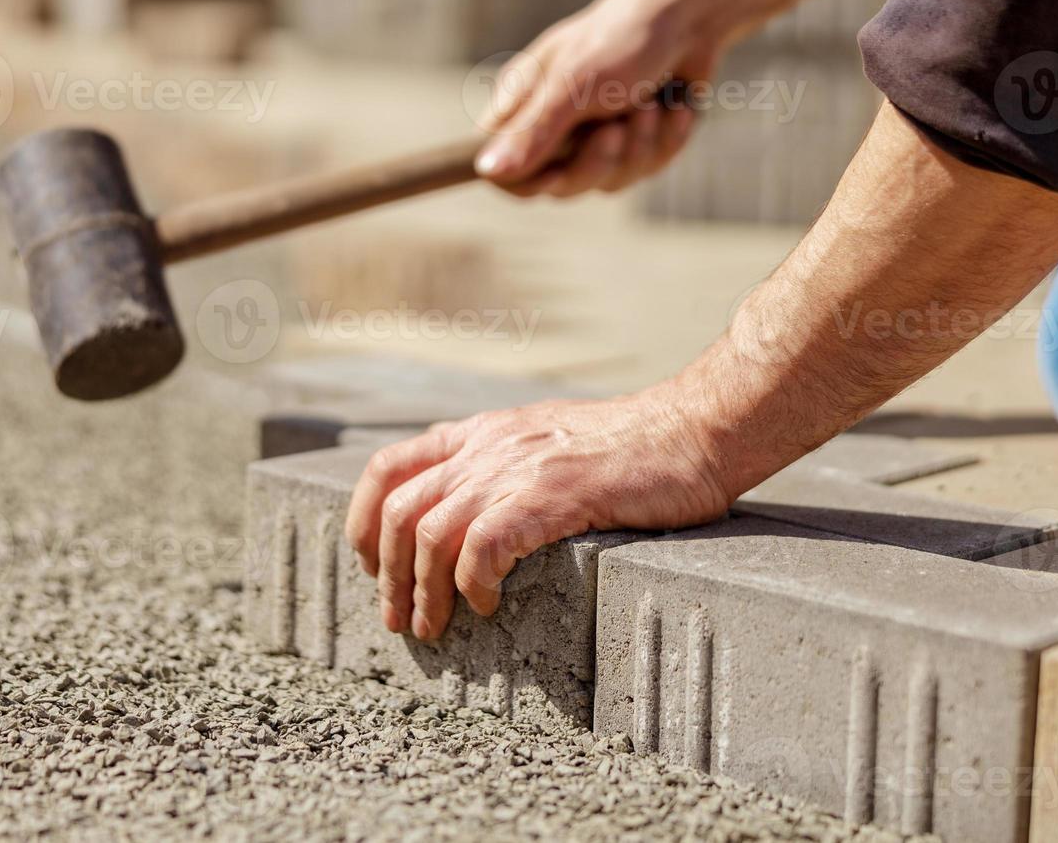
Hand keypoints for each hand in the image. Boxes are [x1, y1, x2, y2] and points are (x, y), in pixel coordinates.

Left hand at [343, 389, 731, 640]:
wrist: (695, 429)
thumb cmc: (637, 448)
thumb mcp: (551, 441)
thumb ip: (509, 465)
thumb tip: (478, 513)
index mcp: (484, 432)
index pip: (389, 466)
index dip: (363, 521)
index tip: (371, 566)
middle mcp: (489, 447)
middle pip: (397, 509)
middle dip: (385, 574)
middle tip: (399, 619)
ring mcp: (517, 470)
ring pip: (428, 535)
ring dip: (421, 592)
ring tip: (434, 627)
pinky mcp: (551, 497)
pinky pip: (481, 548)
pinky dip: (472, 585)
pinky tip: (488, 605)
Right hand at [473, 0, 729, 197]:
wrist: (691, 18)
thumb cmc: (623, 39)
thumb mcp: (573, 84)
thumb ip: (532, 131)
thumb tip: (484, 170)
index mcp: (523, 106)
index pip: (504, 173)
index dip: (527, 182)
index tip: (557, 171)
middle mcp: (554, 127)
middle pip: (560, 187)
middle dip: (597, 160)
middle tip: (616, 128)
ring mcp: (595, 139)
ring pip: (608, 182)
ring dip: (639, 145)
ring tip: (651, 104)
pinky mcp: (635, 144)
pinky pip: (645, 169)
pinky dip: (665, 139)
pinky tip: (674, 108)